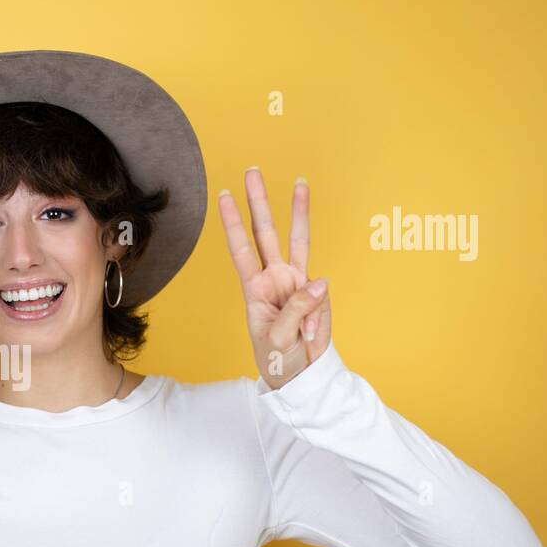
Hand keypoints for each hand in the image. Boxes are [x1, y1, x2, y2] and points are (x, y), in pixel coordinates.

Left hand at [217, 168, 331, 388]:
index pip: (240, 249)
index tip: (223, 196)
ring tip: (299, 183)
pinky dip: (317, 318)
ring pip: (299, 239)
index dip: (232, 223)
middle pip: (265, 232)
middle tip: (252, 171)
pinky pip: (323, 295)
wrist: (301, 375)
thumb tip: (320, 282)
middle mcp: (275, 278)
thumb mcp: (279, 340)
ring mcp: (298, 283)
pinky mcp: (319, 294)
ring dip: (298, 211)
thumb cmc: (279, 359)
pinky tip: (309, 335)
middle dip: (259, 202)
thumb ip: (297, 311)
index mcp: (255, 288)